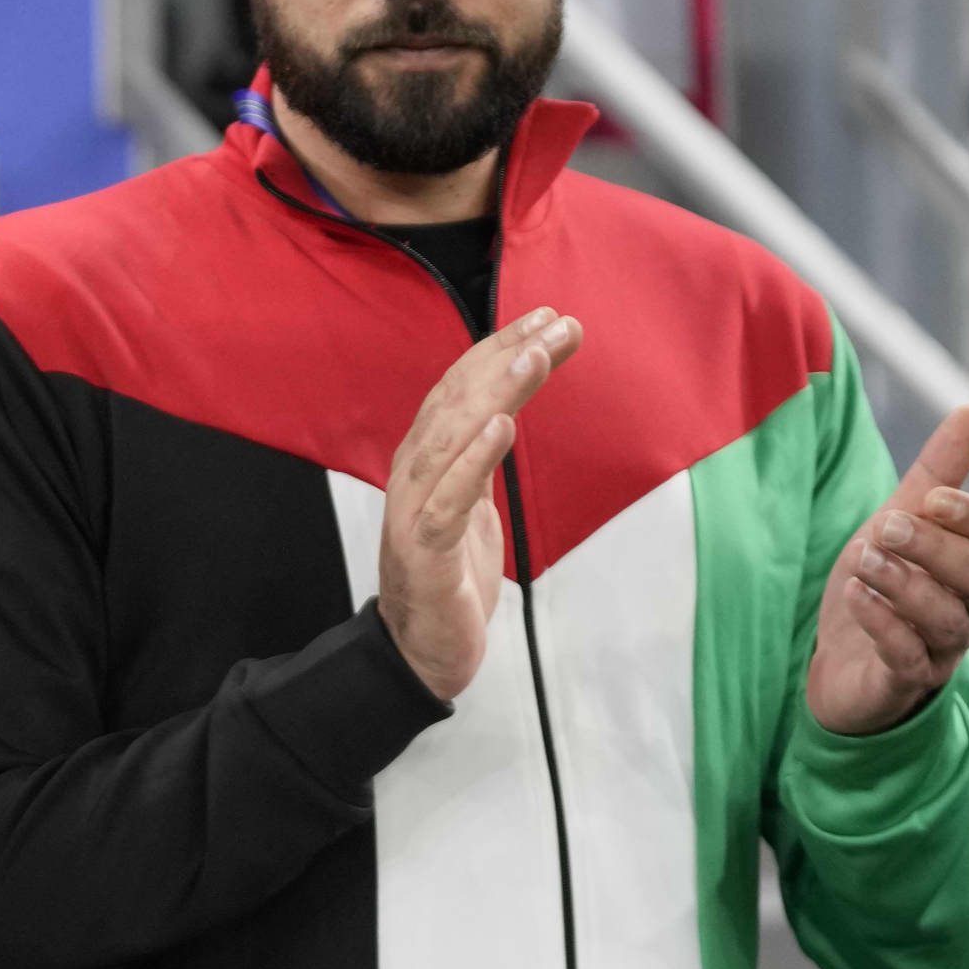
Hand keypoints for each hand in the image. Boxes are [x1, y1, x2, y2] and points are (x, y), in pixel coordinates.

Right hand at [378, 305, 579, 701]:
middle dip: (506, 357)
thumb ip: (480, 458)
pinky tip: (503, 428)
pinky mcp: (424, 553)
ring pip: (451, 440)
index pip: (460, 391)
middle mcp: (413, 477)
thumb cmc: (449, 576)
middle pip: (456, 403)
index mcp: (426, 462)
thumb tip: (506, 409)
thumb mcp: (472, 505)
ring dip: (493, 394)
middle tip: (556, 323)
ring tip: (534, 357)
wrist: (421, 651)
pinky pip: (448, 501)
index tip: (546, 317)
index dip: (499, 349)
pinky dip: (474, 461)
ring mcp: (413, 513)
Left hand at [807, 407, 968, 736]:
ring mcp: (939, 649)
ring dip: (906, 585)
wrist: (837, 662)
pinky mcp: (902, 681)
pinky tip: (856, 597)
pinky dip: (884, 625)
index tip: (933, 497)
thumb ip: (936, 473)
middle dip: (937, 548)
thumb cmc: (880, 585)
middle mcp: (968, 610)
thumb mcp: (899, 521)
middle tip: (886, 526)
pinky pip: (908, 658)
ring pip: (948, 621)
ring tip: (864, 560)